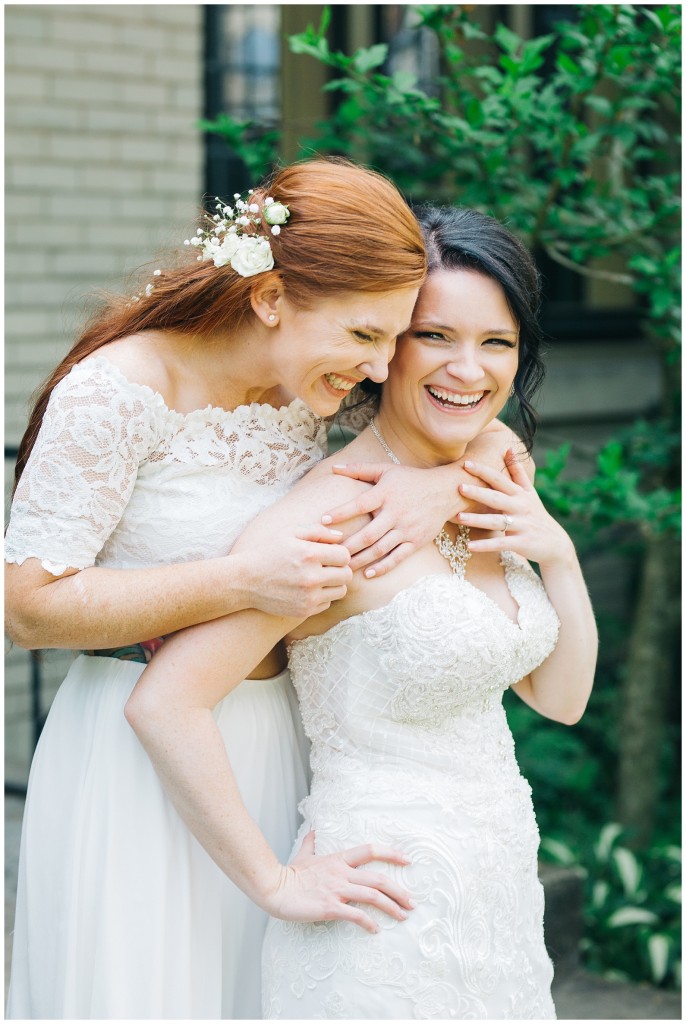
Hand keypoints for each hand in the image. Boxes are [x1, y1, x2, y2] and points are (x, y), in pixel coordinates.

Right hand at [234, 522, 352, 617]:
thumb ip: (317, 531)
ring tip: (318, 578)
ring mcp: (308, 596)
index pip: (344, 555)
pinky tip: (307, 589)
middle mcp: (311, 577)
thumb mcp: (289, 533)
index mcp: (309, 554)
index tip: (329, 554)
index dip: (339, 553)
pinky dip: (322, 596)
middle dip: (340, 569)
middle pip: (346, 575)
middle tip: (327, 566)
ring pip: (340, 591)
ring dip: (334, 584)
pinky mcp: (304, 611)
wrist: (244, 582)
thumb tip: (341, 537)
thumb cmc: (268, 553)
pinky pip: (327, 603)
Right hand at [265, 831, 413, 933]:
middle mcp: (341, 873)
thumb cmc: (290, 874)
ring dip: (391, 907)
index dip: (391, 854)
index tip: (407, 860)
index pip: (370, 850)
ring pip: (372, 896)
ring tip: (402, 916)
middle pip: (378, 878)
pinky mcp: (330, 907)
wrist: (274, 888)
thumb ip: (311, 842)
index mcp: (338, 859)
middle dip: (399, 891)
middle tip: (412, 902)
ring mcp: (336, 890)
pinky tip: (375, 930)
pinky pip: (355, 915)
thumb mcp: (304, 854)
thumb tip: (312, 830)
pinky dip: (369, 923)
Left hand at [322, 463, 456, 577]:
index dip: (341, 513)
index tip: (323, 520)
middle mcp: (396, 512)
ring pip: (380, 548)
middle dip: (348, 546)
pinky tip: (368, 573)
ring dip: (360, 559)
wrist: (444, 491)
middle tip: (330, 554)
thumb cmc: (411, 479)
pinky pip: (397, 557)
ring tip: (344, 567)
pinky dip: (383, 567)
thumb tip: (334, 468)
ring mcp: (406, 529)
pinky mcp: (416, 541)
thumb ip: (359, 469)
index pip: (360, 504)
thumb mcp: (386, 470)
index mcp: (386, 494)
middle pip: (368, 534)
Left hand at [456, 450, 574, 568]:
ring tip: (459, 517)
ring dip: (477, 519)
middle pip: (497, 498)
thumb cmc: (537, 515)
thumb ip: (518, 472)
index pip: (499, 480)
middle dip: (478, 492)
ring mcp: (522, 525)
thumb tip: (508, 448)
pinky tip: (470, 546)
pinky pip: (501, 543)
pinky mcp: (522, 543)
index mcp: (520, 494)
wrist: (556, 543)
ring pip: (497, 521)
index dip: (484, 471)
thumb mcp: (530, 493)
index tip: (466, 463)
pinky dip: (486, 545)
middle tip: (459, 486)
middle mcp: (520, 507)